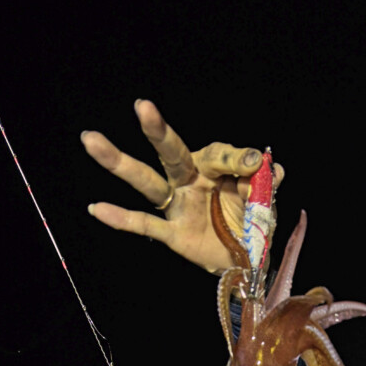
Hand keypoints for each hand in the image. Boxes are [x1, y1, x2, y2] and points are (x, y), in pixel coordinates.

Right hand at [81, 100, 283, 273]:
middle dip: (158, 132)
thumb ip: (263, 185)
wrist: (246, 258)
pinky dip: (121, 219)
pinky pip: (145, 225)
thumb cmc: (250, 221)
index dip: (235, 158)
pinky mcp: (174, 234)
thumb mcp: (263, 202)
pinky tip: (97, 208)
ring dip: (120, 162)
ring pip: (147, 181)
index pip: (218, 154)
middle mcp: (190, 180)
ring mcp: (178, 205)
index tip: (252, 162)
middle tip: (142, 107)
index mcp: (214, 168)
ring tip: (91, 140)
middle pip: (171, 154)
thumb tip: (273, 169)